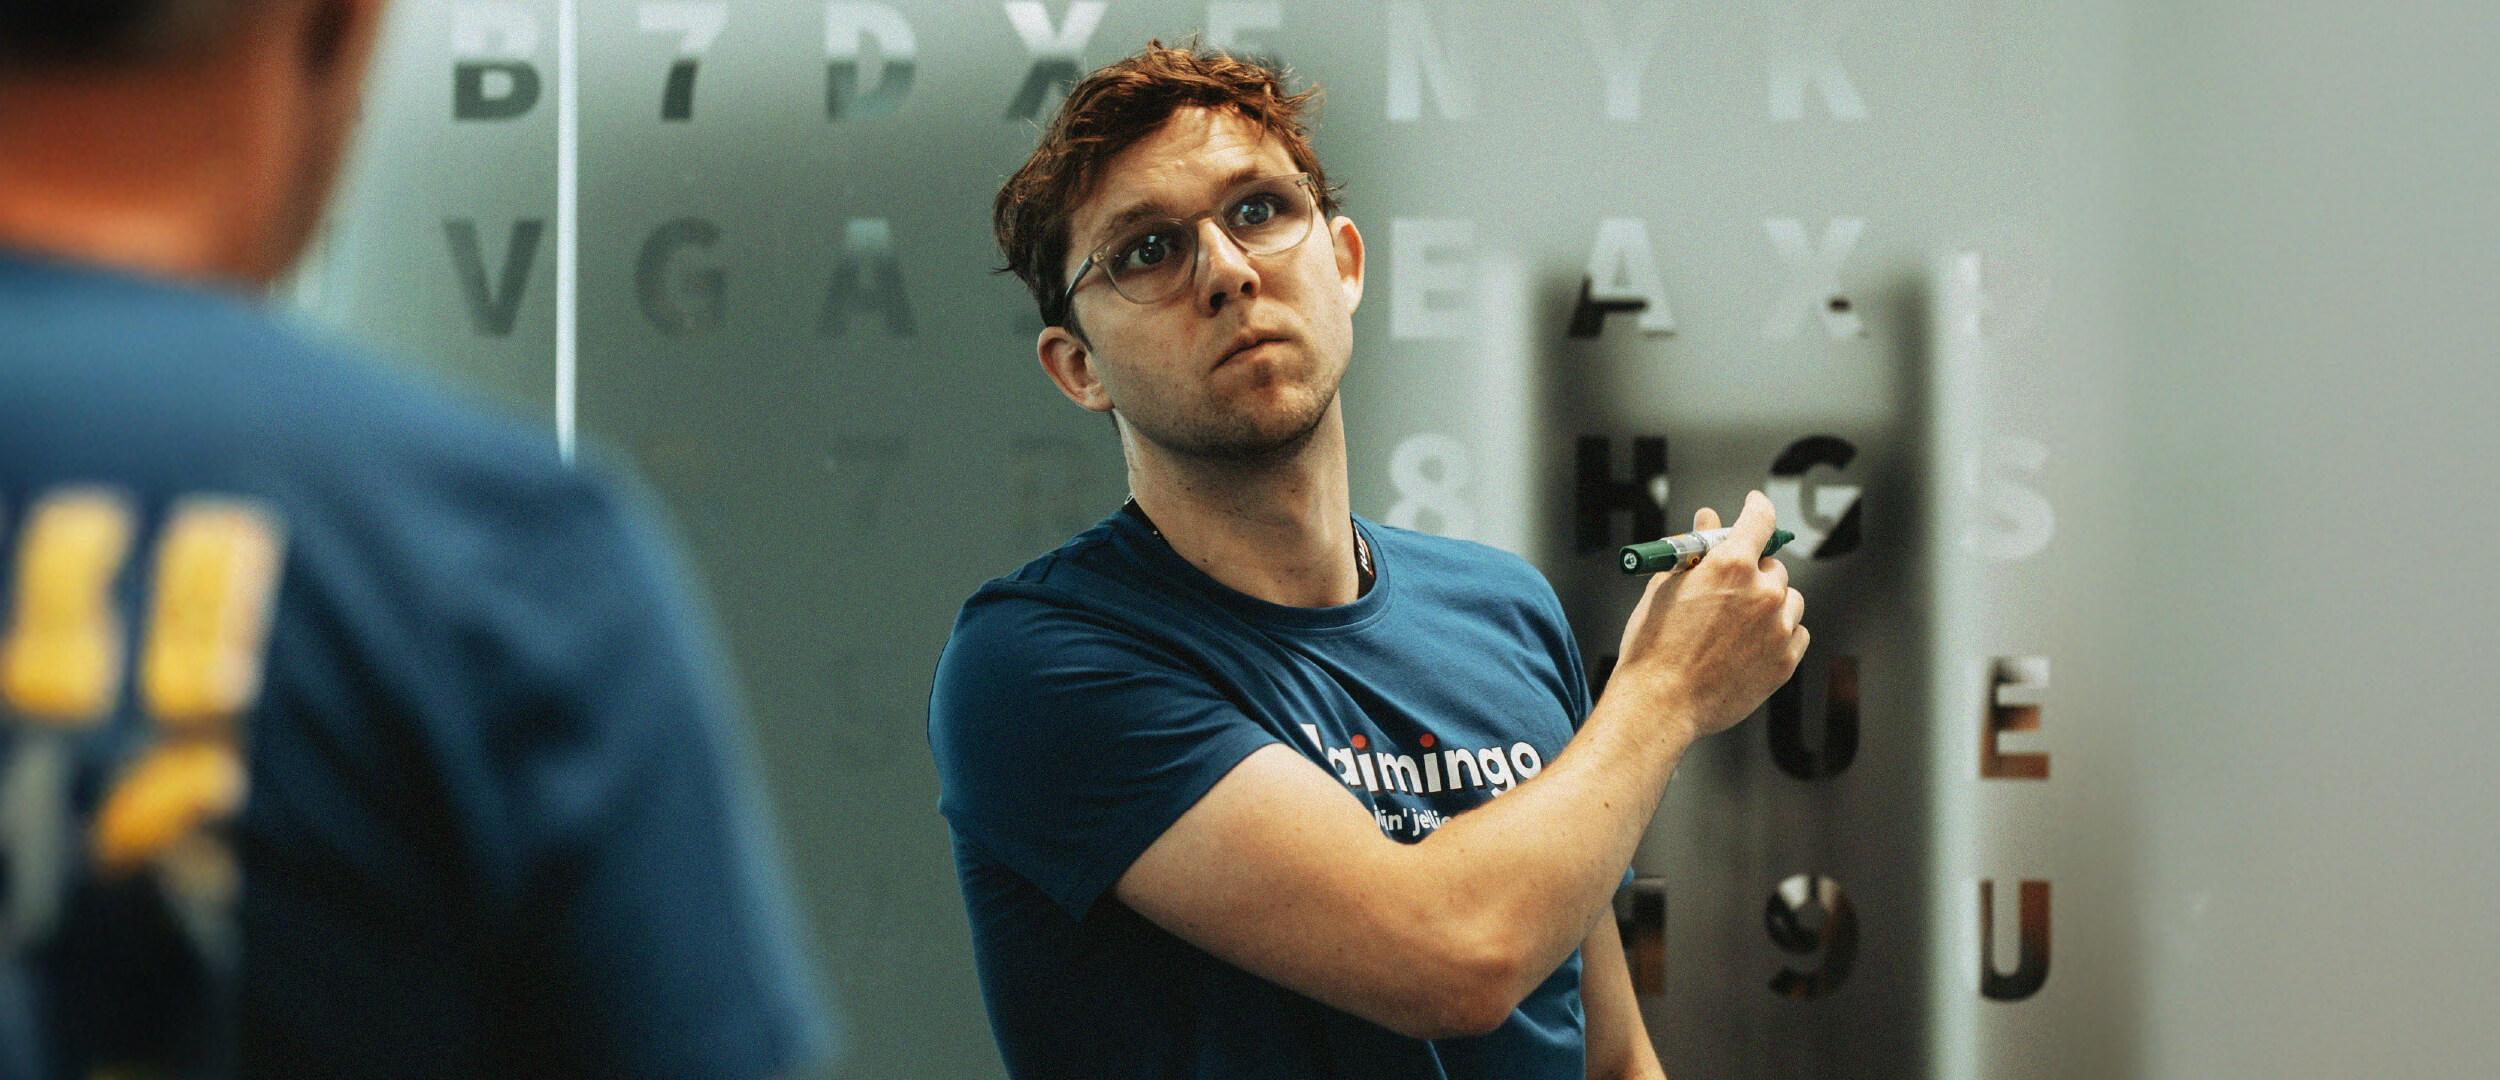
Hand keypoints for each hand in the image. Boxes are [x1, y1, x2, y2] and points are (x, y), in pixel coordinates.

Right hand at [1611, 490, 1809, 740]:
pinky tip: (1749, 645)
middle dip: (1754, 572)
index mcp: (1732, 564)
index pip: (1760, 518)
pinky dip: (1779, 633)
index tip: (1755, 506)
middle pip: (1773, 566)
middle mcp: (1764, 591)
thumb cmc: (1655, 644)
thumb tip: (1708, 520)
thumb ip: (1695, 549)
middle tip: (1729, 589)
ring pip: (1789, 601)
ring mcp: (1779, 628)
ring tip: (1737, 624)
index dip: (1757, 507)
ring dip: (1770, 604)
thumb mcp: (1666, 585)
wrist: (1661, 703)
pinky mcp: (1786, 661)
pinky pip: (1796, 633)